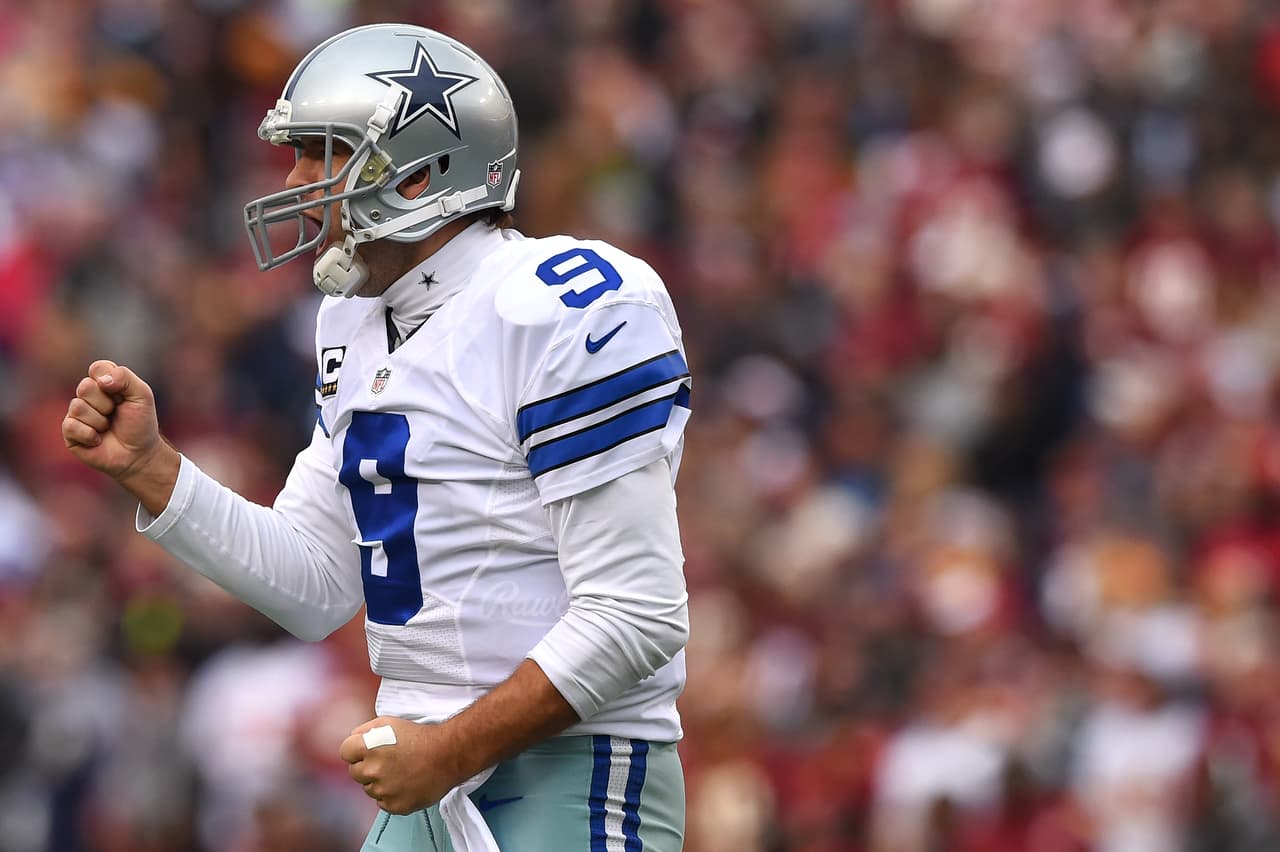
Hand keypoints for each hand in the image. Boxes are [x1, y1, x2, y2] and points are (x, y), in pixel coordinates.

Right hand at [63, 360, 178, 514]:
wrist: (138, 454)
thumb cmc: (141, 424)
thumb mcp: (142, 396)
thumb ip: (125, 378)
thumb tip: (101, 380)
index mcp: (105, 383)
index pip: (97, 368)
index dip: (109, 380)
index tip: (122, 394)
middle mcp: (88, 396)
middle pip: (85, 387)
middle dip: (106, 403)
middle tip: (115, 414)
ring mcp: (77, 413)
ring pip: (78, 406)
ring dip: (99, 421)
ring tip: (108, 427)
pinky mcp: (70, 432)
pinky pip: (71, 425)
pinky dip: (90, 434)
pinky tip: (98, 440)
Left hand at [339, 717, 463, 814]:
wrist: (448, 755)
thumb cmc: (421, 737)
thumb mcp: (389, 722)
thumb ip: (365, 731)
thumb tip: (354, 740)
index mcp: (368, 748)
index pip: (345, 752)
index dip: (356, 750)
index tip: (367, 751)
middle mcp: (372, 771)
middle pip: (354, 773)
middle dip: (367, 766)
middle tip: (387, 761)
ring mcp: (383, 790)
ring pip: (369, 789)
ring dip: (379, 782)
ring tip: (400, 771)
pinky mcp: (394, 805)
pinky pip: (383, 802)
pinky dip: (391, 795)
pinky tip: (404, 783)